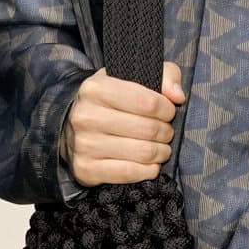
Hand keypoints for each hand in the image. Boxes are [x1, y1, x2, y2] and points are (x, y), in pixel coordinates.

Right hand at [60, 61, 183, 185]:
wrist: (71, 128)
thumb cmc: (110, 102)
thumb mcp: (131, 78)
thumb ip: (164, 75)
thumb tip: (178, 96)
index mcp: (96, 88)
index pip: (147, 102)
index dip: (167, 110)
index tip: (168, 112)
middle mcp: (86, 116)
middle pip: (148, 129)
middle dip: (166, 132)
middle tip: (165, 132)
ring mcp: (84, 144)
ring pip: (143, 152)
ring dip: (161, 152)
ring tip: (160, 148)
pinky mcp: (86, 168)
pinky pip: (130, 172)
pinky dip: (148, 170)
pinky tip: (149, 164)